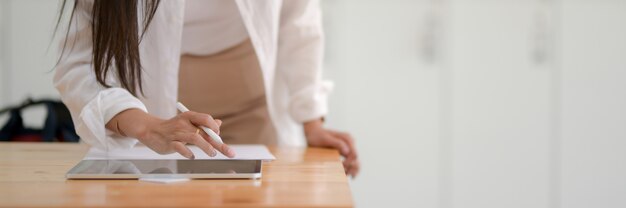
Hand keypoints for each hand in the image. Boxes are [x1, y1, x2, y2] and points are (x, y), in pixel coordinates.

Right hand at [106, 109, 234, 158]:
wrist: (150, 130)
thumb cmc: (172, 128)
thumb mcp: (187, 123)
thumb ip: (203, 124)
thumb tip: (219, 123)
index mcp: (189, 116)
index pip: (206, 119)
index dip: (215, 128)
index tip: (219, 137)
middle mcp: (183, 123)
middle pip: (204, 132)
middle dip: (218, 143)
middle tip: (228, 152)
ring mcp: (176, 134)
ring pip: (195, 138)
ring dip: (207, 147)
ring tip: (213, 154)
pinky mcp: (169, 143)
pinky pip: (181, 148)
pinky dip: (189, 153)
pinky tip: (192, 156)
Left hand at [304, 119, 359, 177]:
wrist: (313, 132)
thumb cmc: (318, 136)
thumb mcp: (325, 139)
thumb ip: (337, 143)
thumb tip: (347, 152)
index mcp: (347, 139)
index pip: (354, 155)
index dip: (349, 163)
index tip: (340, 167)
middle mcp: (350, 143)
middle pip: (356, 159)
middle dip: (352, 168)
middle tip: (344, 175)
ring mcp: (348, 147)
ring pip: (355, 161)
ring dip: (352, 170)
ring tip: (344, 176)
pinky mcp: (344, 151)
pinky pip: (350, 161)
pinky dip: (348, 168)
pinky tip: (344, 173)